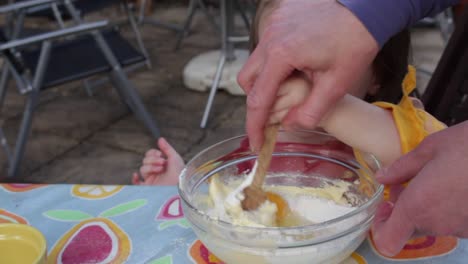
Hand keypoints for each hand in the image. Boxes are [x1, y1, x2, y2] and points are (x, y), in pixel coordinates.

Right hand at [132, 138, 183, 184]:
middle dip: (153, 159)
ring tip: (160, 170)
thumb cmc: (179, 173)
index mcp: (162, 164)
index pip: (150, 155)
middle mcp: (156, 172)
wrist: (180, 187)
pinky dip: (134, 179)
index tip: (161, 154)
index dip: (154, 153)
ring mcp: (151, 180)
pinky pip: (136, 184)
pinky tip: (136, 175)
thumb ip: (166, 148)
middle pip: (145, 160)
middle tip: (163, 163)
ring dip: (150, 167)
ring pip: (142, 169)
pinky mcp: (148, 188)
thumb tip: (160, 139)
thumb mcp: (174, 157)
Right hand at [238, 0, 377, 149]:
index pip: (258, 99)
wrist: (366, 6)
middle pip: (247, 80)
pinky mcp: (279, 19)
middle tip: (272, 117)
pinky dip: (272, 64)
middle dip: (256, 102)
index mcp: (281, 55)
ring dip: (263, 82)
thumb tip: (289, 125)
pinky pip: (265, 47)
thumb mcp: (337, 83)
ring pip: (254, 63)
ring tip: (285, 92)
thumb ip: (311, 110)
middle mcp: (270, 39)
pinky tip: (293, 69)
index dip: (254, 126)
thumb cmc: (355, 40)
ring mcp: (273, 26)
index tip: (255, 143)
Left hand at [372, 121, 467, 255]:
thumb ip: (401, 168)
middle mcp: (438, 223)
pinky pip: (457, 221)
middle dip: (406, 209)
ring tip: (441, 179)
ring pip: (435, 224)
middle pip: (411, 228)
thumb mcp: (430, 148)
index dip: (381, 227)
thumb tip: (381, 178)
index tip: (387, 205)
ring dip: (431, 207)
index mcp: (417, 206)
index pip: (388, 241)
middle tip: (412, 182)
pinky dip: (453, 208)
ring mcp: (461, 228)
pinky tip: (460, 186)